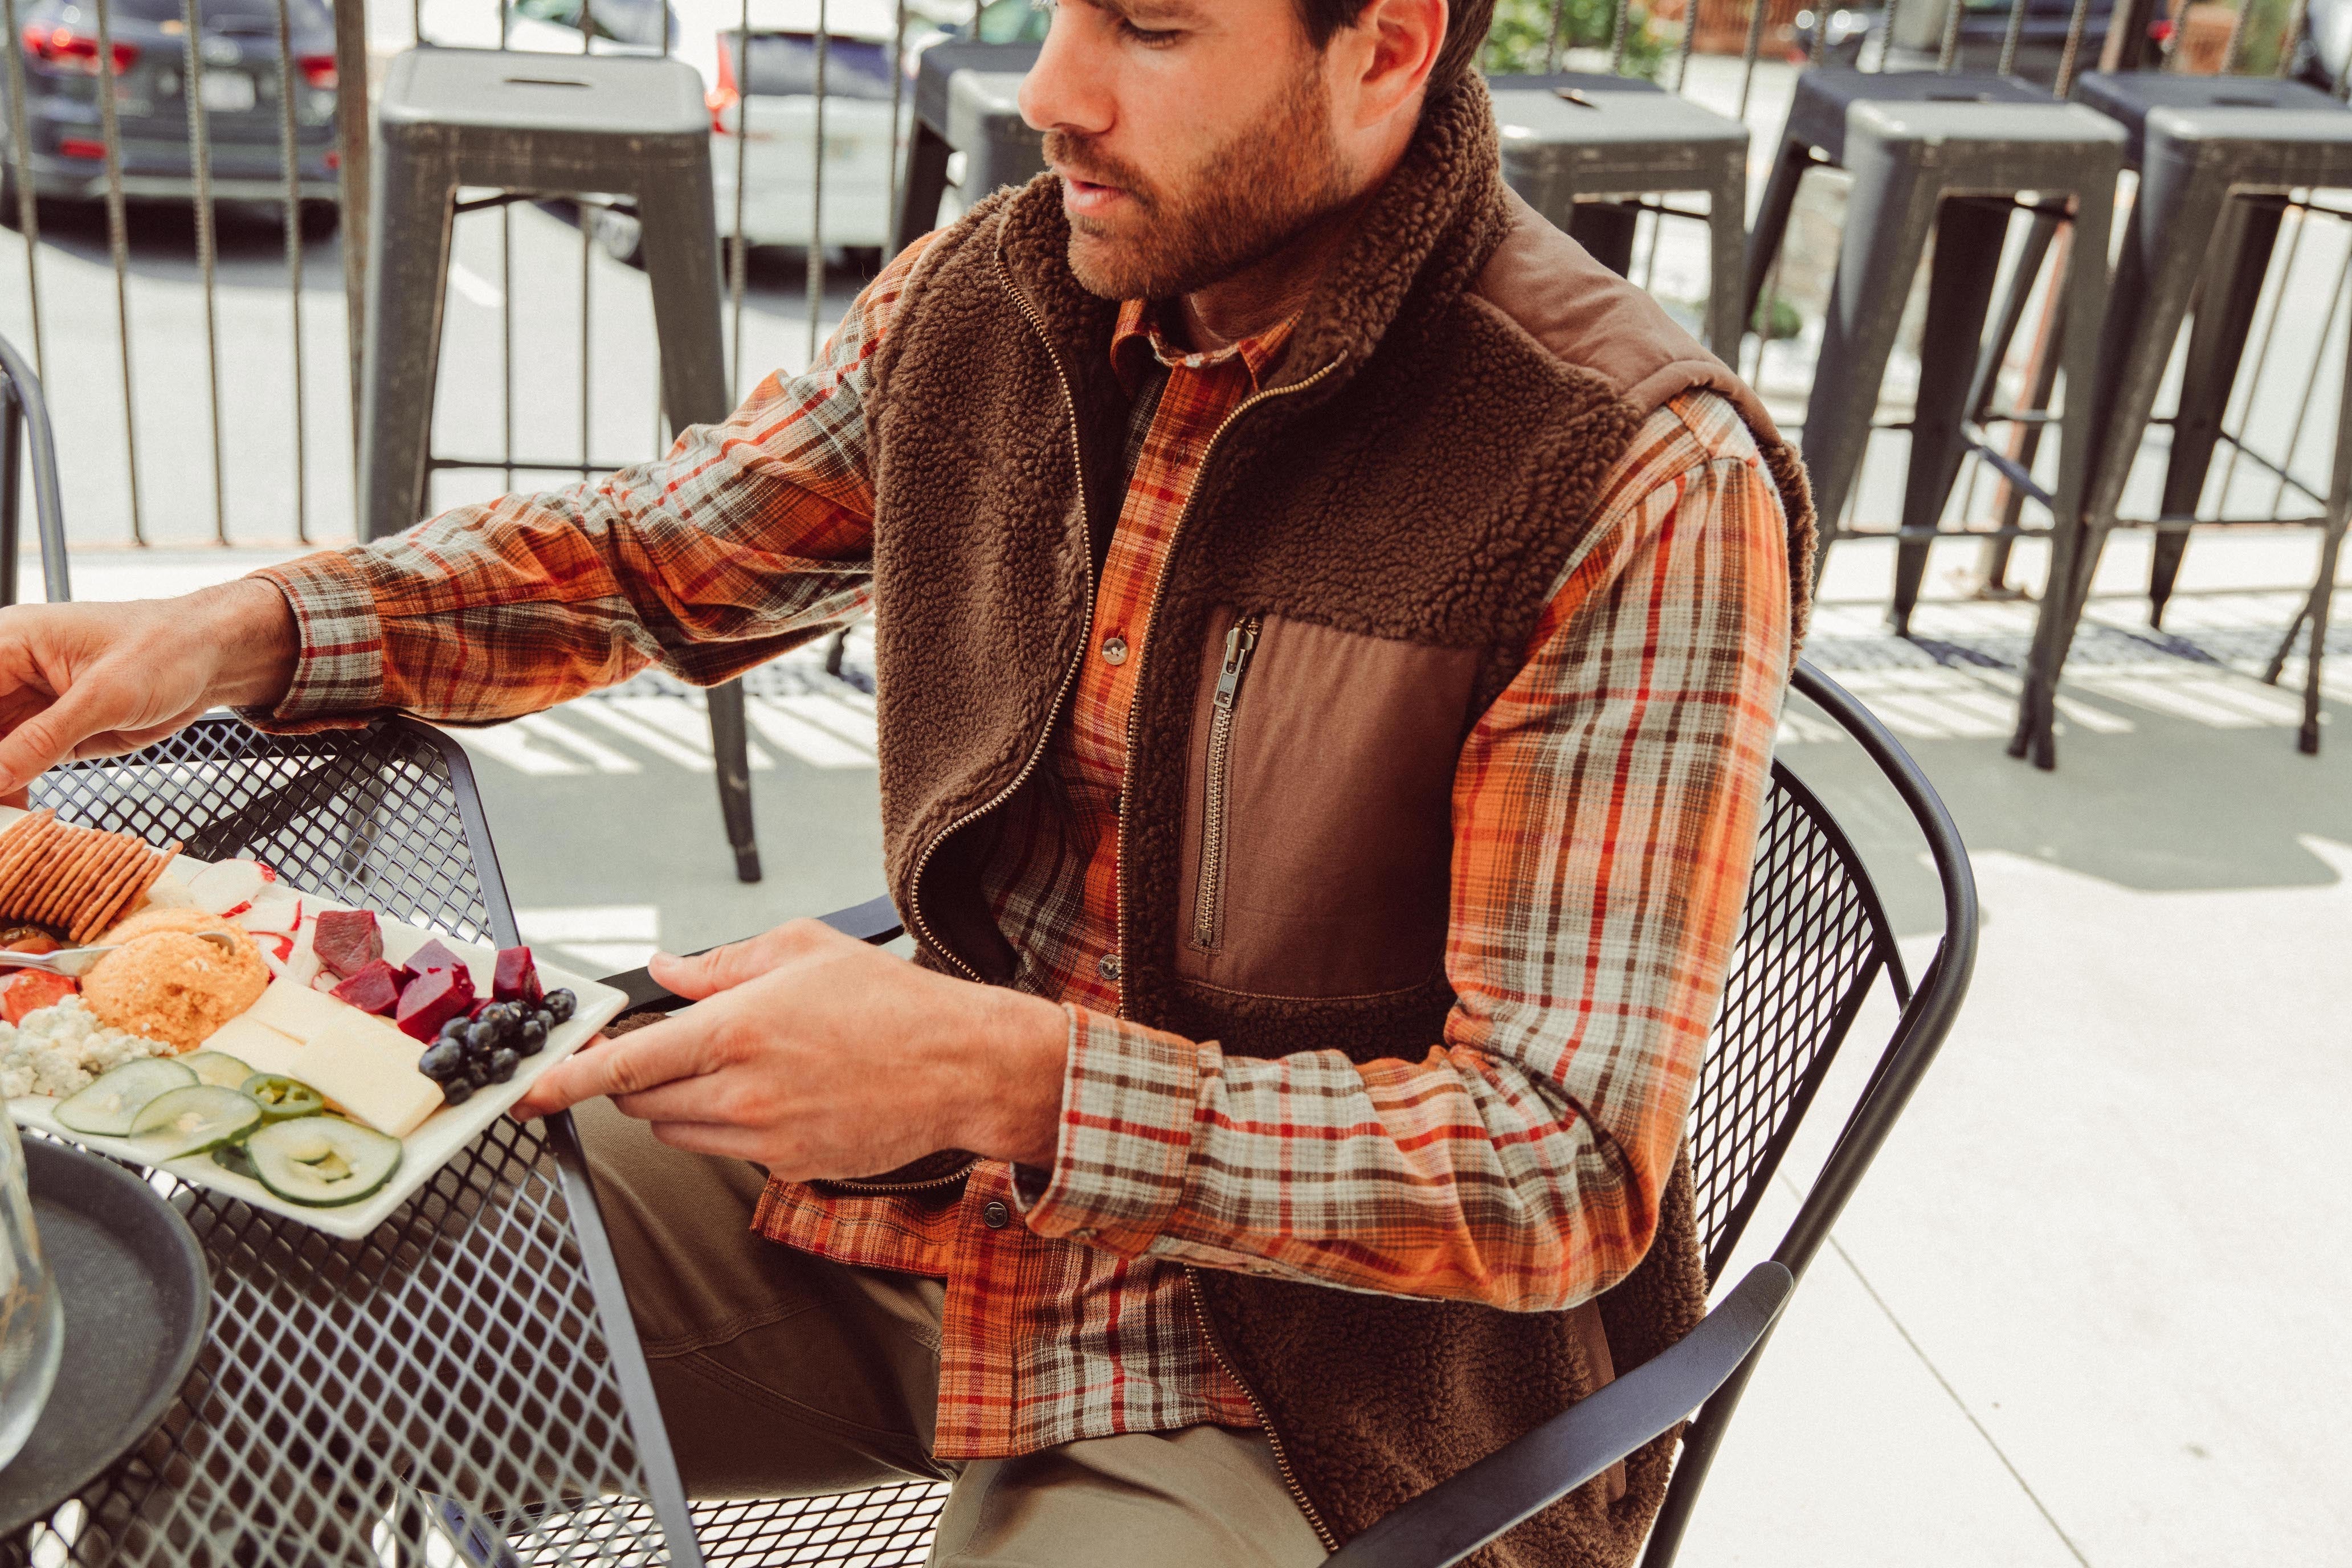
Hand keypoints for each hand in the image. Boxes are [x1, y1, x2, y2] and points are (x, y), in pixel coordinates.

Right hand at [0, 579, 299, 793]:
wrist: (210, 656)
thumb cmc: (166, 649)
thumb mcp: (106, 695)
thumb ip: (46, 737)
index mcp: (8, 642)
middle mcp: (7, 673)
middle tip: (1, 819)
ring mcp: (25, 704)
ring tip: (7, 830)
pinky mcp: (49, 731)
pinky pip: (15, 764)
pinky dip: (11, 791)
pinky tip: (14, 819)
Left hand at [510, 918, 1070, 1176]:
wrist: (960, 1065)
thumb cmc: (888, 1000)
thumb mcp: (800, 949)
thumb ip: (718, 963)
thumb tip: (663, 973)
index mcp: (735, 1030)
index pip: (622, 1065)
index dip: (564, 1082)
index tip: (527, 1094)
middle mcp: (741, 1092)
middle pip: (640, 1102)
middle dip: (633, 1077)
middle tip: (661, 1048)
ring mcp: (764, 1139)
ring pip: (676, 1131)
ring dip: (678, 1102)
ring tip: (732, 1064)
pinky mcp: (789, 1167)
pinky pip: (727, 1151)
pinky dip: (729, 1124)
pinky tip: (778, 1091)